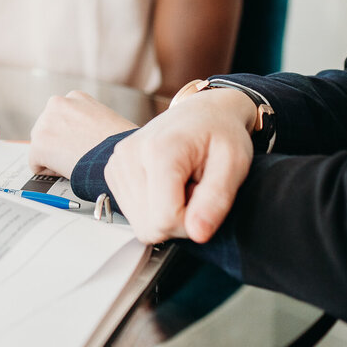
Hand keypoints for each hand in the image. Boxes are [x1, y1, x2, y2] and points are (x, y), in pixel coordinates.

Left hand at [27, 91, 136, 178]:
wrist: (117, 156)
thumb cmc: (120, 143)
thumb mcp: (107, 118)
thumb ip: (88, 120)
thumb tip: (82, 135)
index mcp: (75, 97)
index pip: (61, 116)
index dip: (70, 134)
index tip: (79, 143)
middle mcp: (57, 104)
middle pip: (48, 129)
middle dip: (58, 143)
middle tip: (77, 155)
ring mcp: (45, 123)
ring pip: (41, 146)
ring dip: (53, 156)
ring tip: (75, 161)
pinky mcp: (39, 145)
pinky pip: (35, 163)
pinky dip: (48, 171)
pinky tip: (66, 170)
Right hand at [104, 88, 255, 243]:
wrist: (202, 112)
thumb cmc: (221, 134)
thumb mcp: (233, 164)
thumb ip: (216, 200)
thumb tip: (197, 234)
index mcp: (159, 150)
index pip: (164, 220)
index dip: (191, 223)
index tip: (205, 200)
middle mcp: (129, 155)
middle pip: (149, 226)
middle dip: (177, 220)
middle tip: (194, 190)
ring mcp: (117, 163)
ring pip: (139, 224)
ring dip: (165, 214)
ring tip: (181, 185)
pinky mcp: (113, 171)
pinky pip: (132, 215)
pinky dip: (152, 208)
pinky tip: (165, 186)